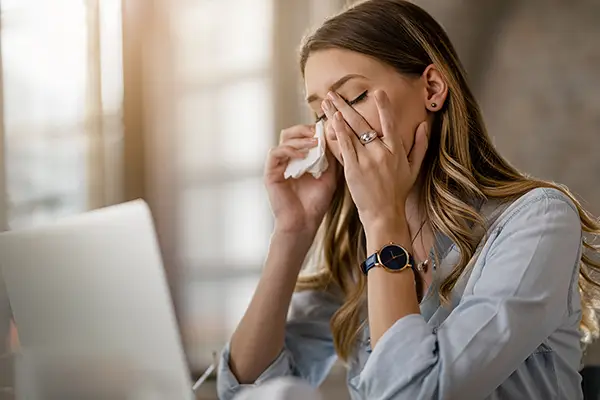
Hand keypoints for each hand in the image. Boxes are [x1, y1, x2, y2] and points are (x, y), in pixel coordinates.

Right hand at [264, 124, 337, 234]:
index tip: (328, 129)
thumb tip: (334, 136)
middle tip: (318, 132)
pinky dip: (289, 150)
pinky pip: (276, 153)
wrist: (304, 223)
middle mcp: (287, 160)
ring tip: (314, 143)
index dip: (313, 130)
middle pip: (291, 133)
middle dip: (305, 129)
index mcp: (300, 160)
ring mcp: (278, 166)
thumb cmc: (316, 203)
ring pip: (284, 140)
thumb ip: (330, 157)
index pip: (303, 136)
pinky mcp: (270, 173)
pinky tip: (303, 156)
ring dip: (300, 139)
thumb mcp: (329, 176)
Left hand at [321, 90, 428, 229]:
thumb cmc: (398, 192)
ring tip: (326, 102)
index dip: (384, 106)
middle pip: (363, 123)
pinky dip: (338, 132)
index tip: (377, 91)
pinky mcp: (353, 169)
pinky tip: (331, 120)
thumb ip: (420, 146)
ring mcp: (366, 160)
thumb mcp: (414, 168)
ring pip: (350, 132)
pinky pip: (344, 146)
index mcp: (396, 150)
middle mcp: (381, 152)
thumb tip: (424, 125)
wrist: (384, 213)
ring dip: (336, 114)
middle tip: (334, 93)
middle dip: (346, 105)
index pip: (390, 123)